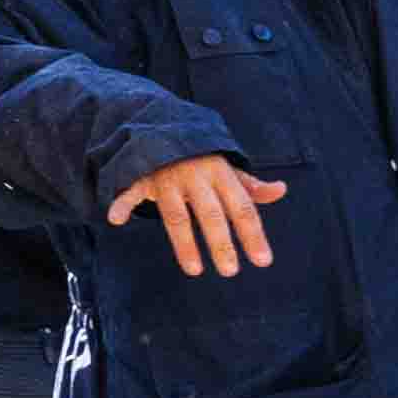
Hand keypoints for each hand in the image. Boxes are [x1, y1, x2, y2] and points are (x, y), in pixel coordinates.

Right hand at [109, 152, 285, 276]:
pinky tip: (116, 219)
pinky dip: (122, 203)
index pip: (242, 207)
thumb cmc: (200, 156)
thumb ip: (250, 185)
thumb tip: (281, 190)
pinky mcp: (141, 176)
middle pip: (211, 214)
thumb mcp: (227, 168)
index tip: (263, 261)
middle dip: (221, 243)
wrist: (162, 126)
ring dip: (184, 244)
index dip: (253, 235)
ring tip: (194, 271)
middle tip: (230, 271)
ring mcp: (167, 177)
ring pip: (176, 215)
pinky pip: (130, 190)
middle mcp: (196, 175)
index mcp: (220, 173)